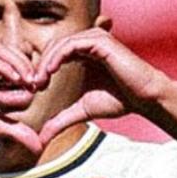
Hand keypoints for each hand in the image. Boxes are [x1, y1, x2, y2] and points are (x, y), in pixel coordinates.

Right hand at [0, 46, 44, 153]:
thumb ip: (15, 131)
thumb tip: (38, 146)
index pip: (15, 61)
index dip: (29, 73)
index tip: (37, 90)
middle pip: (12, 50)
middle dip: (28, 65)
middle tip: (37, 84)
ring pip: (2, 50)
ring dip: (19, 64)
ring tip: (28, 81)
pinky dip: (5, 67)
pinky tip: (15, 80)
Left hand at [32, 29, 172, 146]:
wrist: (145, 98)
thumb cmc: (119, 101)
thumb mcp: (82, 110)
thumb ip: (61, 120)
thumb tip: (41, 138)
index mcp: (83, 54)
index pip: (53, 55)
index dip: (41, 70)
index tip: (33, 90)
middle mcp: (88, 43)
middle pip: (53, 47)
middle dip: (40, 66)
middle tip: (32, 86)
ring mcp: (95, 39)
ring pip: (60, 44)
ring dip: (46, 62)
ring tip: (39, 81)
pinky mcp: (100, 41)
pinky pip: (71, 44)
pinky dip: (58, 56)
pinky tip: (51, 72)